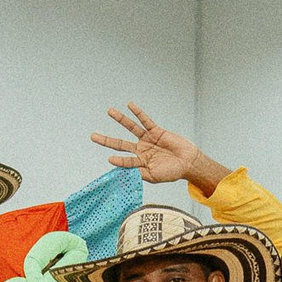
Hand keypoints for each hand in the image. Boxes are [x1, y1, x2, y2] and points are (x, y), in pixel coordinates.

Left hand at [92, 103, 227, 194]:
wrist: (188, 163)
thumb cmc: (172, 173)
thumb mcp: (154, 176)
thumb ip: (140, 173)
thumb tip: (126, 171)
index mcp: (139, 163)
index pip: (125, 161)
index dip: (119, 160)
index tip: (110, 158)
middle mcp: (140, 150)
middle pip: (120, 143)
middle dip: (106, 140)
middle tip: (93, 136)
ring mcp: (147, 139)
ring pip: (131, 128)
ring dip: (120, 119)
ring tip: (109, 111)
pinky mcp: (156, 131)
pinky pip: (145, 120)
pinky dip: (138, 113)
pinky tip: (129, 105)